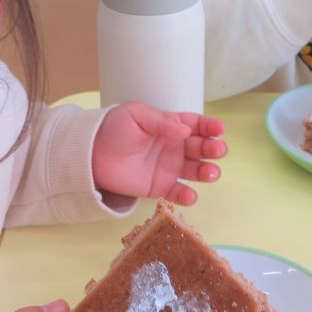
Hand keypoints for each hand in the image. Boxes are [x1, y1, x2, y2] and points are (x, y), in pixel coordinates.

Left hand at [91, 103, 226, 205]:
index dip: (209, 127)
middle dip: (212, 149)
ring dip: (207, 172)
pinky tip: (191, 195)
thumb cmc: (114, 129)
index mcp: (170, 125)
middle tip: (218, 150)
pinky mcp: (160, 187)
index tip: (219, 129)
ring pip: (195, 171)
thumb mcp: (136, 115)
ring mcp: (169, 167)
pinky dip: (187, 196)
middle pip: (200, 148)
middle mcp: (174, 146)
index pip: (196, 125)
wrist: (91, 154)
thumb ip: (160, 122)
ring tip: (211, 174)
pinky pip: (178, 192)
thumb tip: (184, 130)